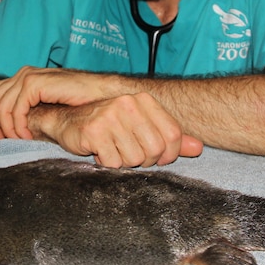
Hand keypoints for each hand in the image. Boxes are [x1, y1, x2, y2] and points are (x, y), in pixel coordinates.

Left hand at [0, 67, 110, 138]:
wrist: (101, 95)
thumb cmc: (80, 102)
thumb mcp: (48, 106)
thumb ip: (31, 108)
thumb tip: (14, 124)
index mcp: (25, 76)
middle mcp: (24, 73)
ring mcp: (30, 76)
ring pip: (1, 105)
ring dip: (6, 127)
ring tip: (17, 140)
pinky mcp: (36, 83)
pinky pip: (15, 108)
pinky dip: (17, 125)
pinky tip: (27, 135)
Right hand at [42, 93, 203, 167]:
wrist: (67, 121)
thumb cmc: (107, 126)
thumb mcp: (141, 127)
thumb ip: (169, 138)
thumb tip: (198, 148)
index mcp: (144, 100)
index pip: (173, 135)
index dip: (168, 154)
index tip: (155, 157)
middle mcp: (128, 103)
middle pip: (155, 149)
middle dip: (143, 160)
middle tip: (128, 153)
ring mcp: (110, 115)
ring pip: (134, 158)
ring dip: (123, 162)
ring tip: (112, 150)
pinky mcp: (94, 130)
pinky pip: (114, 163)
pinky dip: (107, 164)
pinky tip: (100, 151)